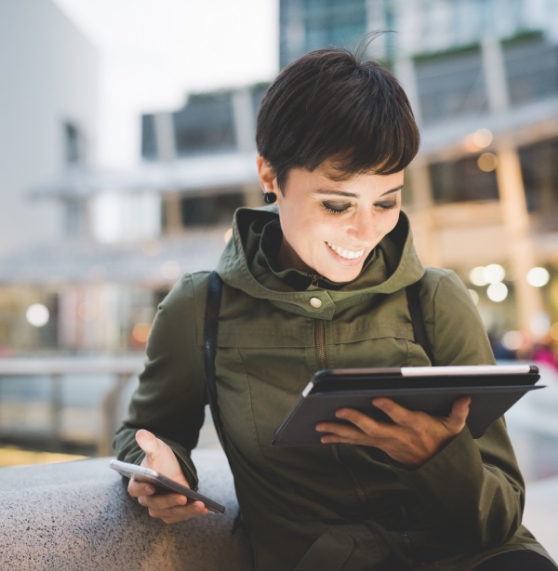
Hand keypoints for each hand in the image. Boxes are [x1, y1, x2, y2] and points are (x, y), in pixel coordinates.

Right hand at [127, 429, 207, 523]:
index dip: (142, 489)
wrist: (173, 467)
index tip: (152, 486)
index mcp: (138, 483)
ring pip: (169, 513)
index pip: (135, 489)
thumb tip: (140, 433)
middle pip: (155, 504)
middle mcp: (146, 499)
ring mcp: (159, 508)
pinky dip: (191, 513)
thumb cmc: (162, 459)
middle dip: (169, 501)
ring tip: (199, 505)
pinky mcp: (171, 512)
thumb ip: (148, 442)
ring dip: (185, 511)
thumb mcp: (157, 448)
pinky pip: (180, 516)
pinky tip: (204, 508)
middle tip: (183, 497)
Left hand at [316, 397, 470, 467]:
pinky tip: (324, 437)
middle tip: (339, 410)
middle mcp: (397, 436)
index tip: (377, 398)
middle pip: (374, 429)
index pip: (402, 417)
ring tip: (320, 426)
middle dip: (356, 420)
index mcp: (415, 427)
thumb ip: (458, 412)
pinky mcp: (378, 446)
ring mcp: (385, 443)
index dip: (390, 409)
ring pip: (359, 438)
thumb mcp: (454, 428)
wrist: (436, 469)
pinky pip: (356, 443)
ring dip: (339, 432)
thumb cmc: (443, 440)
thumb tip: (465, 396)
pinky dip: (339, 439)